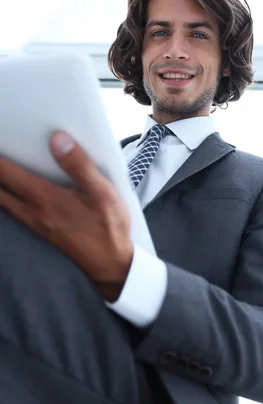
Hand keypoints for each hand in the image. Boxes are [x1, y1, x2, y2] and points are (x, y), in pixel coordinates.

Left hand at [0, 131, 132, 301]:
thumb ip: (79, 165)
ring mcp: (35, 223)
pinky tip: (13, 191)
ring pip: (3, 201)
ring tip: (2, 171)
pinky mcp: (41, 230)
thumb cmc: (109, 228)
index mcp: (45, 199)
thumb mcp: (102, 193)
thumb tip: (57, 139)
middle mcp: (33, 211)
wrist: (111, 265)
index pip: (8, 173)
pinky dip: (6, 197)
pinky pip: (13, 210)